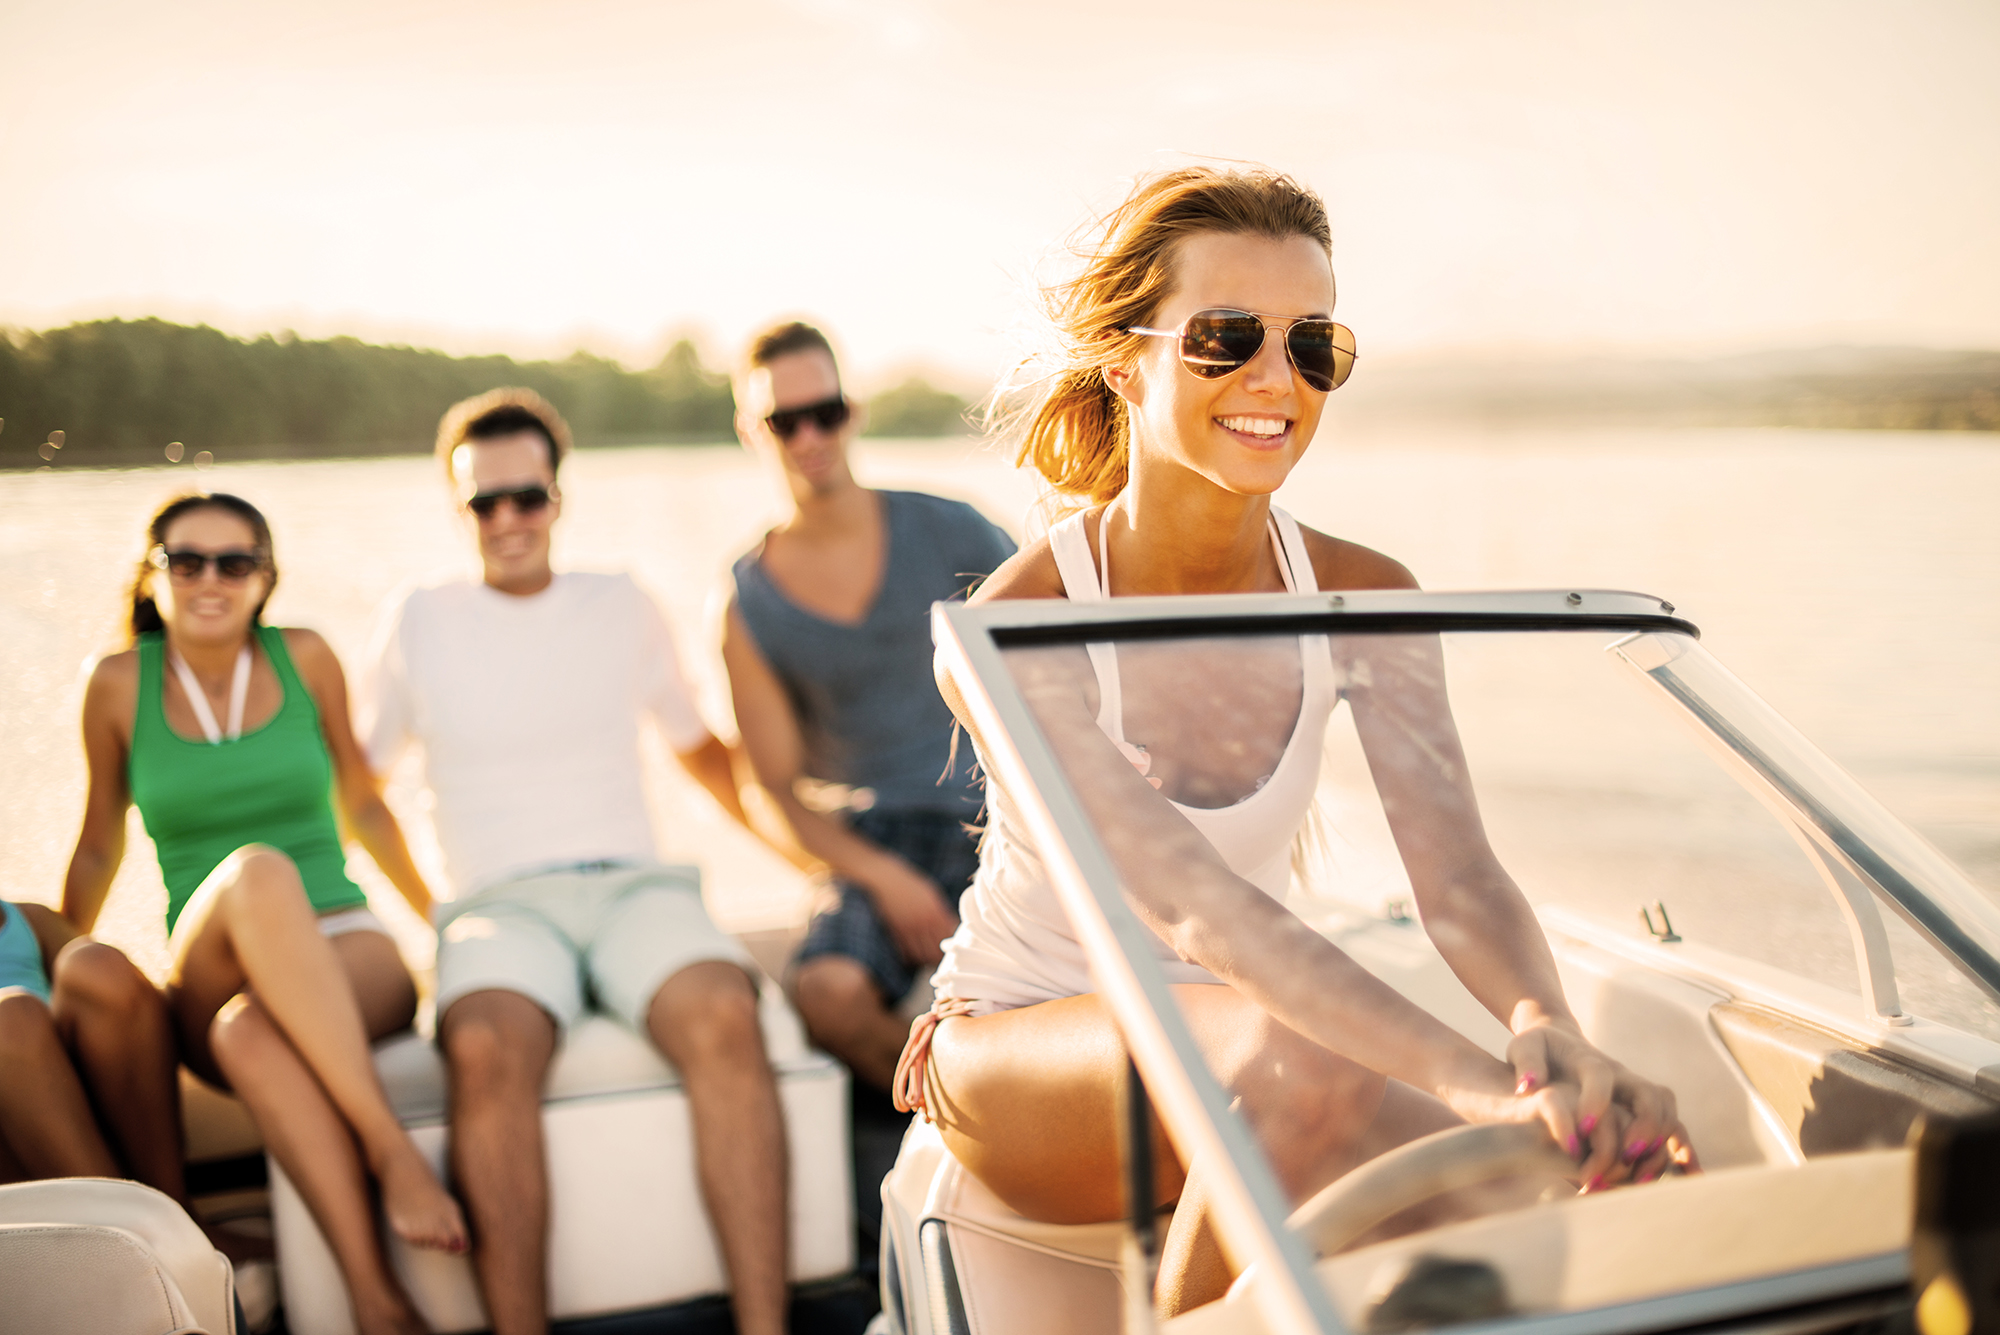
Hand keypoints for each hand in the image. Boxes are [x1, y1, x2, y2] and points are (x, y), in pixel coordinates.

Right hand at [866, 861, 960, 967]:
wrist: (886, 879)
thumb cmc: (910, 883)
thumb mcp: (931, 892)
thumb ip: (941, 909)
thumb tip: (950, 924)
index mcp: (935, 911)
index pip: (948, 935)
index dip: (951, 943)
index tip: (952, 946)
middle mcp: (923, 921)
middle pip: (936, 948)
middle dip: (939, 955)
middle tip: (940, 957)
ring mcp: (909, 927)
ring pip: (921, 954)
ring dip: (925, 959)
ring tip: (927, 960)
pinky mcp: (896, 931)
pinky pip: (906, 951)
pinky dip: (911, 957)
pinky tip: (913, 955)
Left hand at [1507, 1023, 1698, 1187]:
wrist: (1560, 1044)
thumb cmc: (1539, 1050)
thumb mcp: (1524, 1047)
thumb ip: (1526, 1063)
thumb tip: (1528, 1087)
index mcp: (1590, 1059)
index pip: (1600, 1076)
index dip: (1594, 1101)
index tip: (1581, 1130)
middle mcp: (1621, 1075)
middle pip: (1648, 1093)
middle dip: (1643, 1126)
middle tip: (1626, 1156)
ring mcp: (1635, 1092)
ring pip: (1666, 1111)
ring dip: (1663, 1144)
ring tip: (1643, 1179)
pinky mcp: (1642, 1109)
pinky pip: (1672, 1128)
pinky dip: (1683, 1151)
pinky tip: (1689, 1178)